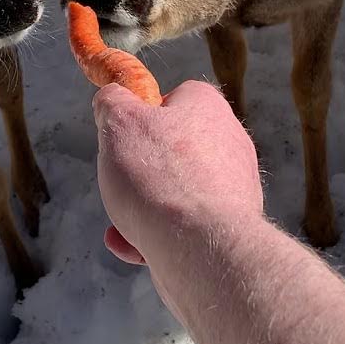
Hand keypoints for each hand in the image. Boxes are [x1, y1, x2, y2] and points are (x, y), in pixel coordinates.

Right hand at [92, 80, 263, 266]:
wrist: (200, 246)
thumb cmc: (158, 177)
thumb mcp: (118, 122)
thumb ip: (112, 103)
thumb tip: (112, 99)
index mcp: (208, 108)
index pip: (174, 97)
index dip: (143, 113)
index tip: (122, 134)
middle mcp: (228, 144)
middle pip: (171, 150)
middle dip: (138, 169)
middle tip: (120, 179)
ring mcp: (232, 188)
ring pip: (174, 193)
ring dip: (142, 207)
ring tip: (123, 220)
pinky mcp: (228, 227)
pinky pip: (184, 226)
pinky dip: (155, 235)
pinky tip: (132, 245)